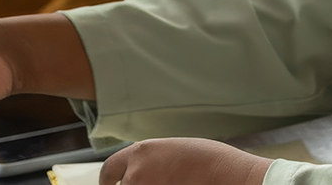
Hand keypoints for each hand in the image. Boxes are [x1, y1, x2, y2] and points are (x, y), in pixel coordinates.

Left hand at [101, 139, 271, 184]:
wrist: (223, 173)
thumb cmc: (205, 160)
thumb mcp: (169, 151)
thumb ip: (148, 161)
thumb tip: (141, 173)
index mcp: (139, 153)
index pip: (109, 170)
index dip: (107, 181)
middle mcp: (136, 173)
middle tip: (157, 184)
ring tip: (175, 183)